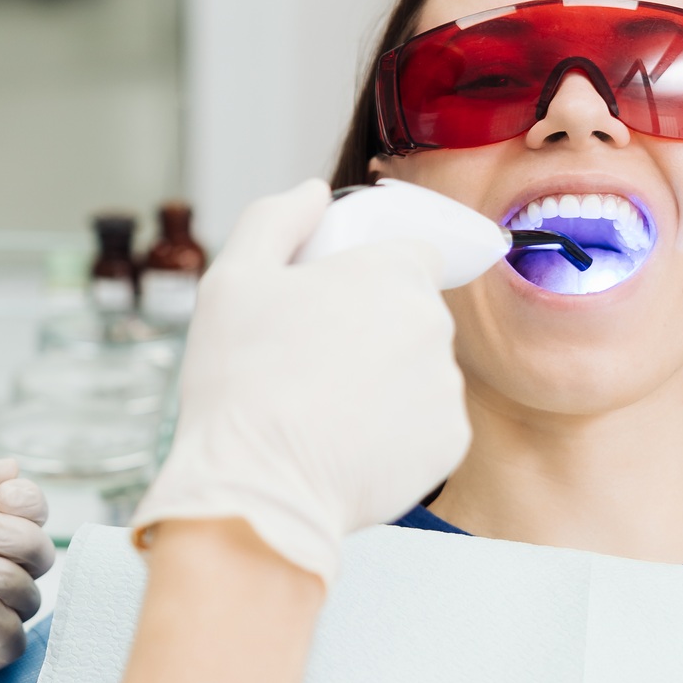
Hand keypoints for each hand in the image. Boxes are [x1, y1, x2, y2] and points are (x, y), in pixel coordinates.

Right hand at [132, 179, 470, 582]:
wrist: (255, 490)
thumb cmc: (238, 381)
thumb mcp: (232, 278)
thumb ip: (276, 219)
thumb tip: (313, 192)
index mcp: (392, 273)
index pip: (411, 253)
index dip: (370, 274)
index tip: (333, 302)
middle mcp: (434, 324)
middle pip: (413, 313)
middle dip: (374, 328)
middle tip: (313, 359)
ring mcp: (447, 387)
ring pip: (419, 370)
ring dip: (385, 379)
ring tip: (322, 408)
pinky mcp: (450, 444)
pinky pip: (425, 424)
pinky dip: (394, 431)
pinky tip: (344, 442)